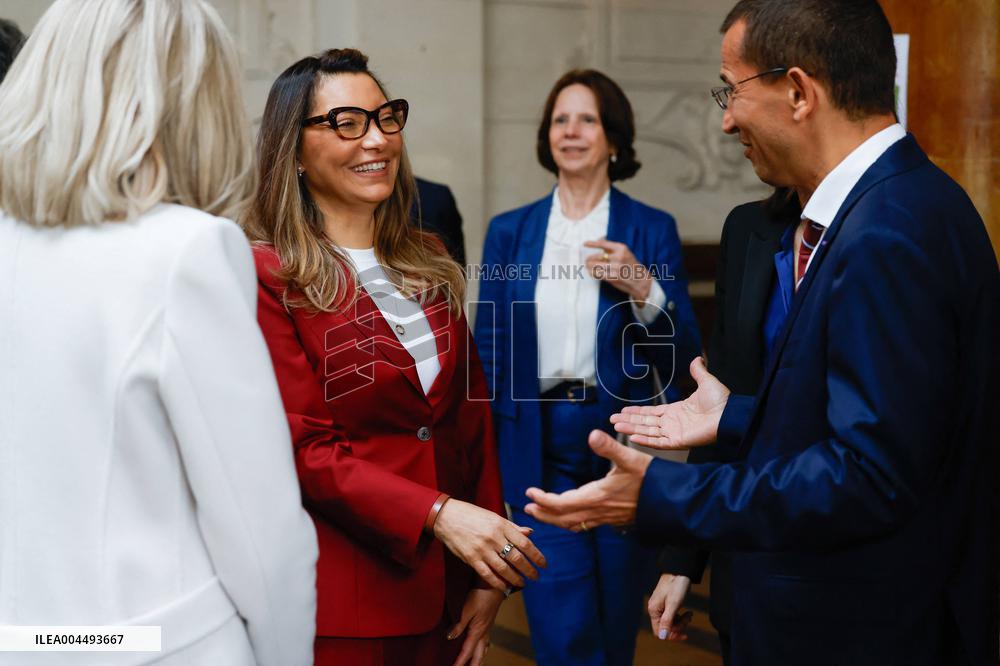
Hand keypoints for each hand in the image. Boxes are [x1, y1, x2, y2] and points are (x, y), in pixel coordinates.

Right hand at [434, 500, 545, 591]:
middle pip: (517, 557)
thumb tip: (530, 533)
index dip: (536, 555)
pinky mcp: (471, 558)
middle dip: (529, 570)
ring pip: (503, 568)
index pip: (525, 543)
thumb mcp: (494, 517)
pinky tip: (505, 586)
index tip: (543, 564)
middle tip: (535, 576)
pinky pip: (487, 574)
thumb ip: (512, 527)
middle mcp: (493, 537)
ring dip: (515, 578)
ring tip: (522, 583)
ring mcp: (482, 548)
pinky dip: (497, 582)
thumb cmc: (472, 515)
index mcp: (501, 525)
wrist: (447, 516)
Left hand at [448, 588, 503, 665]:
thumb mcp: (467, 609)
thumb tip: (449, 637)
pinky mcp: (488, 623)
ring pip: (484, 649)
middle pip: (479, 655)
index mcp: (478, 631)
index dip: (460, 662)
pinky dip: (482, 649)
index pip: (467, 651)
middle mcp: (484, 633)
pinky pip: (485, 641)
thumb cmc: (481, 595)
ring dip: (479, 659)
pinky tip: (481, 647)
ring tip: (476, 665)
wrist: (494, 585)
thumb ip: (459, 624)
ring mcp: (487, 628)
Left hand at [524, 430, 652, 529]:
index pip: (562, 504)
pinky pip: (585, 525)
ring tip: (543, 514)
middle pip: (564, 518)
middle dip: (544, 514)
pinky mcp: (612, 519)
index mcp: (597, 497)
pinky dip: (571, 522)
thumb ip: (609, 447)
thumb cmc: (652, 480)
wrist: (672, 501)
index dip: (543, 500)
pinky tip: (572, 516)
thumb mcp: (630, 458)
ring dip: (556, 520)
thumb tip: (592, 435)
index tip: (529, 494)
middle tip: (528, 509)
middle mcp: (598, 511)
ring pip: (574, 524)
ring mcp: (605, 518)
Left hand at [583, 239, 652, 301]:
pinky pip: (597, 274)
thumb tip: (599, 240)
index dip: (592, 244)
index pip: (603, 244)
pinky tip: (592, 272)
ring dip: (589, 267)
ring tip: (588, 267)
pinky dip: (592, 273)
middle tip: (587, 261)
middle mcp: (618, 257)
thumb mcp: (625, 252)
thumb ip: (612, 248)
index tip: (585, 244)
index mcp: (621, 248)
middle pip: (596, 257)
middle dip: (589, 259)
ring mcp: (615, 268)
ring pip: (594, 266)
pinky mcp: (612, 278)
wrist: (641, 280)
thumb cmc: (631, 265)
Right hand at [610, 357, 729, 448]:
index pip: (651, 413)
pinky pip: (658, 442)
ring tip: (616, 426)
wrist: (730, 414)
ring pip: (648, 431)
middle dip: (628, 421)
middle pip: (645, 422)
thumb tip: (697, 358)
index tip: (623, 410)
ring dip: (631, 429)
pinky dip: (645, 440)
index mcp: (676, 411)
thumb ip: (698, 372)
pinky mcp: (679, 442)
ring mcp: (674, 433)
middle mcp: (672, 423)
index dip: (637, 411)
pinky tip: (632, 437)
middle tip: (612, 419)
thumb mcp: (706, 382)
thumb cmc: (721, 401)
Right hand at [648, 573, 693, 640]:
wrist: (679, 570)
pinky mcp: (666, 604)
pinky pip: (672, 616)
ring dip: (681, 622)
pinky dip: (680, 617)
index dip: (671, 635)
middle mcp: (654, 609)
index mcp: (653, 610)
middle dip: (678, 627)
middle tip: (689, 619)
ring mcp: (660, 606)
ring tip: (690, 614)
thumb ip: (667, 621)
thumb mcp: (673, 604)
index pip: (659, 632)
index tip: (685, 634)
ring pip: (670, 623)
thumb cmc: (676, 585)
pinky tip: (688, 613)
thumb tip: (663, 637)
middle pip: (665, 628)